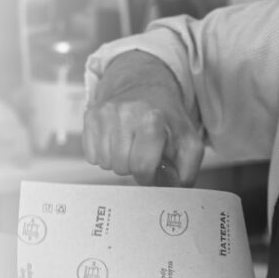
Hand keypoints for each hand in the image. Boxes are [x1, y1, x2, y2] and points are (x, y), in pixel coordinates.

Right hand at [83, 51, 203, 184]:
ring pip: (105, 163)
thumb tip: (174, 192)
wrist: (145, 85)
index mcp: (152, 118)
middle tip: (142, 153)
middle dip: (133, 167)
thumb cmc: (167, 119)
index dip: (148, 176)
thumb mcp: (188, 141)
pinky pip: (91, 155)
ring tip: (130, 145)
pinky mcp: (90, 115)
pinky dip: (104, 155)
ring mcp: (105, 113)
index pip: (142, 165)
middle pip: (122, 167)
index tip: (153, 170)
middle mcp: (126, 112)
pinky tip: (117, 141)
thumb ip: (187, 171)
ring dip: (118, 161)